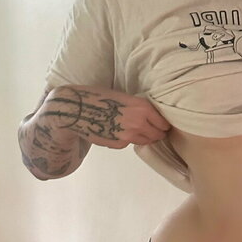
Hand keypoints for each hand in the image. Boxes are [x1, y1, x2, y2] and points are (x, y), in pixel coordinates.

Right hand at [45, 86, 170, 148]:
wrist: (77, 108)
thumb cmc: (99, 97)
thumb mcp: (125, 97)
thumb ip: (140, 108)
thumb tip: (150, 118)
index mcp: (143, 107)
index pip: (163, 123)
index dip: (163, 125)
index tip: (162, 126)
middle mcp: (139, 122)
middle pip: (157, 135)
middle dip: (156, 134)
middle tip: (154, 131)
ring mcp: (129, 135)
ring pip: (145, 141)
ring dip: (144, 138)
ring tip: (135, 130)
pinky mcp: (118, 144)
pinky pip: (128, 143)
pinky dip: (127, 139)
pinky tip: (117, 130)